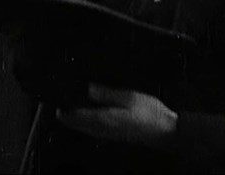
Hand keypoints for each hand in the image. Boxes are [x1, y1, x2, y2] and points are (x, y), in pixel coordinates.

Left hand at [56, 83, 177, 147]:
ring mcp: (112, 135)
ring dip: (78, 124)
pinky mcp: (118, 136)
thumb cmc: (151, 114)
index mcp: (107, 119)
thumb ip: (107, 94)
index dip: (67, 113)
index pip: (80, 117)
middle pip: (81, 127)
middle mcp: (106, 130)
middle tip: (59, 114)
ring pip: (88, 131)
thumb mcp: (129, 97)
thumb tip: (90, 89)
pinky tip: (90, 123)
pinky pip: (97, 132)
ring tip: (70, 117)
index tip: (58, 109)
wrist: (166, 131)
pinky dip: (89, 127)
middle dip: (69, 120)